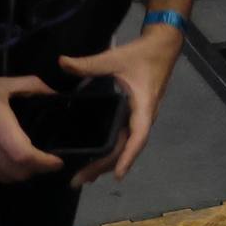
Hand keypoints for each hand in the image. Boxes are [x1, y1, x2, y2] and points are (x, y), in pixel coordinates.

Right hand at [0, 66, 62, 184]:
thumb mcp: (1, 83)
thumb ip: (32, 86)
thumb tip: (54, 92)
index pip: (25, 157)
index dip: (44, 163)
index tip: (57, 162)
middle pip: (16, 173)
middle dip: (34, 170)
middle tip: (43, 162)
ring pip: (0, 179)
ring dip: (15, 175)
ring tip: (24, 164)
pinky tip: (2, 165)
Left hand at [57, 24, 183, 185]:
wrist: (164, 45)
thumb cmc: (143, 54)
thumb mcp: (115, 58)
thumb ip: (88, 63)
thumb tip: (62, 63)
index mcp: (143, 105)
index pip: (138, 136)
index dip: (128, 156)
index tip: (117, 176)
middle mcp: (144, 116)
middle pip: (127, 147)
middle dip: (105, 166)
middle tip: (79, 180)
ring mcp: (141, 116)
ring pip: (127, 145)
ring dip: (108, 162)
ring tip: (86, 176)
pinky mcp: (137, 114)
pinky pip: (127, 138)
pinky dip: (113, 151)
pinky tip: (98, 157)